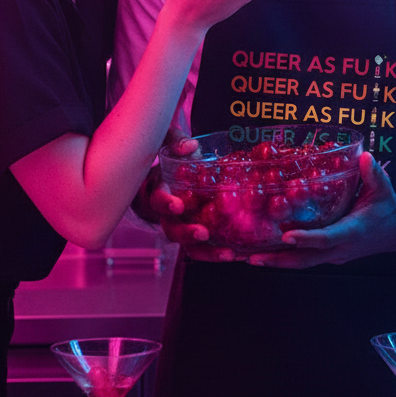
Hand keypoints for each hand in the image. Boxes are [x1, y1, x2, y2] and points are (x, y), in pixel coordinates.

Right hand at [139, 129, 239, 262]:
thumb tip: (189, 146)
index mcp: (159, 191)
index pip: (157, 200)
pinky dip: (218, 253)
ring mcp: (183, 225)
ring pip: (188, 246)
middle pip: (171, 229)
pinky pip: (205, 248)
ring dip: (206, 252)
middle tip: (203, 232)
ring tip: (227, 253)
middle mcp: (168, 213)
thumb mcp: (171, 143)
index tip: (178, 205)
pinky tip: (238, 254)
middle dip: (186, 233)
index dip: (165, 203)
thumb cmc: (173, 155)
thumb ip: (177, 142)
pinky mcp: (197, 232)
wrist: (176, 171)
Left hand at [244, 152, 395, 269]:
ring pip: (301, 262)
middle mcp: (340, 248)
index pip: (326, 238)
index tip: (286, 236)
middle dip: (278, 260)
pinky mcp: (329, 255)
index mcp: (352, 232)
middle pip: (305, 259)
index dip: (306, 238)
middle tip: (251, 258)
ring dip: (275, 261)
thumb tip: (364, 156)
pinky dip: (284, 256)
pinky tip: (263, 251)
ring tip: (246, 258)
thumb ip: (373, 173)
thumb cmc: (388, 207)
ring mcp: (333, 255)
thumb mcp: (383, 189)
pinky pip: (304, 258)